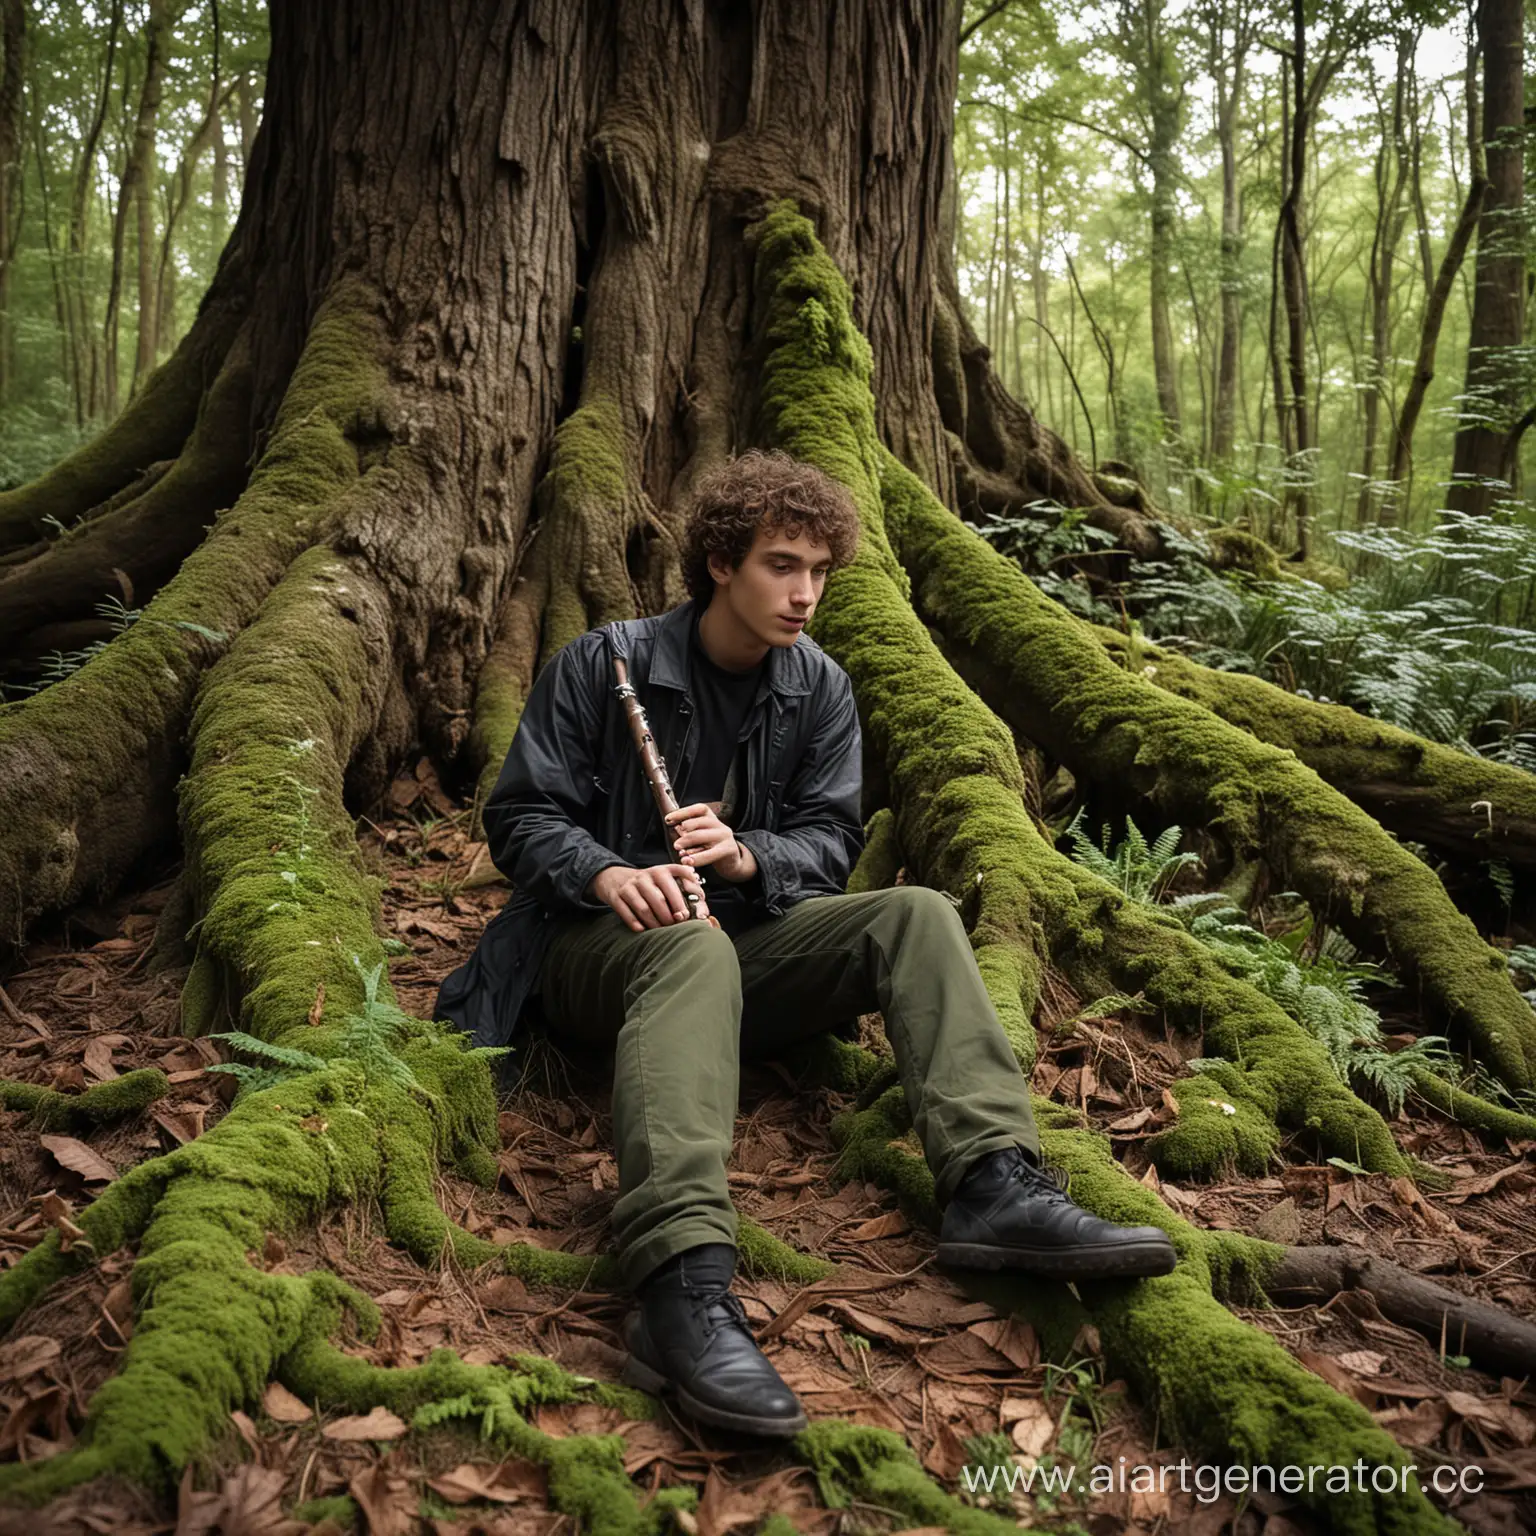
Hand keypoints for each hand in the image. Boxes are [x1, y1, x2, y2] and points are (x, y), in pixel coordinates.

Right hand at [588, 863, 710, 931]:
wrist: (615, 877)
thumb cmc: (648, 882)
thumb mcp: (664, 875)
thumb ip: (683, 880)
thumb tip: (700, 893)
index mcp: (661, 871)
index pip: (673, 884)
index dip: (681, 901)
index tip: (686, 915)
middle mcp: (645, 876)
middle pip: (660, 900)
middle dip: (669, 917)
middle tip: (674, 926)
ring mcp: (629, 886)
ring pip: (644, 908)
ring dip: (654, 923)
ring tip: (661, 930)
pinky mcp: (616, 896)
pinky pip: (627, 913)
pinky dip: (636, 924)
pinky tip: (643, 929)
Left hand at [665, 803, 756, 881]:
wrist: (732, 862)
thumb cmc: (711, 848)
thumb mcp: (701, 837)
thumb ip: (689, 832)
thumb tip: (675, 828)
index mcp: (712, 818)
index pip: (699, 809)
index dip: (683, 812)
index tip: (668, 819)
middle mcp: (719, 825)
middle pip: (699, 823)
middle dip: (684, 833)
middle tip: (675, 844)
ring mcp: (725, 836)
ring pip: (702, 836)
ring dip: (688, 844)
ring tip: (680, 853)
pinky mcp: (728, 849)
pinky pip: (710, 853)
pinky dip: (697, 858)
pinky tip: (688, 861)